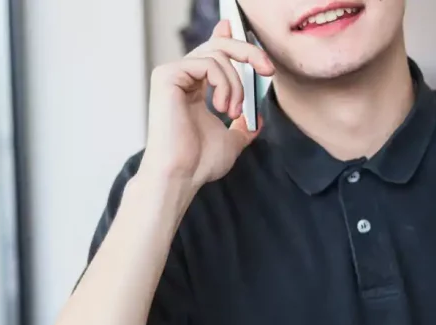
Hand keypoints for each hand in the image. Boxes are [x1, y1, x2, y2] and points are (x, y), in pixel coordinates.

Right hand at [139, 20, 274, 199]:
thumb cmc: (199, 163)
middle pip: (218, 45)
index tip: (252, 47)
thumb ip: (242, 127)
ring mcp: (171, 75)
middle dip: (249, 53)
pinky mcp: (167, 76)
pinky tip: (220, 107)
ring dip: (235, 84)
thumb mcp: (231, 141)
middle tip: (268, 70)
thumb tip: (256, 118)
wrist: (181, 175)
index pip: (211, 53)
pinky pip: (208, 64)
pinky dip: (223, 84)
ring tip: (232, 111)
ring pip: (217, 55)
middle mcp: (180, 78)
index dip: (229, 39)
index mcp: (191, 88)